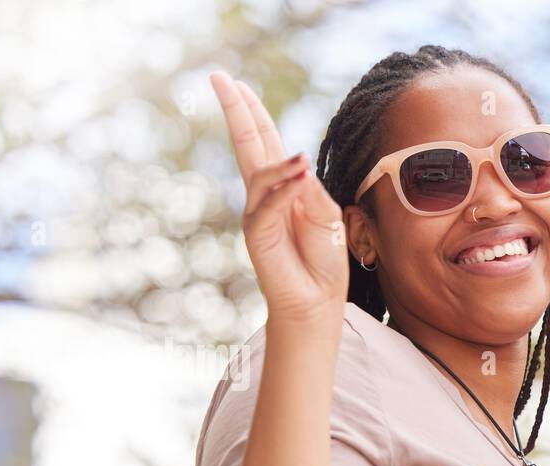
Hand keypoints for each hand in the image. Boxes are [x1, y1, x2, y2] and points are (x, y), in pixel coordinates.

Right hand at [210, 72, 347, 323]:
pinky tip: (299, 174)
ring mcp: (258, 215)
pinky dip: (284, 190)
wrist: (317, 302)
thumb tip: (298, 168)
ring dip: (276, 158)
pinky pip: (268, 207)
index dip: (254, 114)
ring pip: (260, 174)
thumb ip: (314, 193)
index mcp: (283, 187)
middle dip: (236, 112)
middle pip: (248, 146)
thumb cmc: (323, 261)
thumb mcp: (329, 220)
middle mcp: (264, 196)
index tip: (239, 85)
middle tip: (220, 78)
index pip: (265, 143)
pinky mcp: (257, 236)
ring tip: (290, 147)